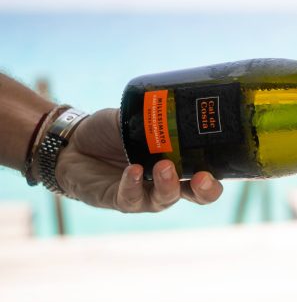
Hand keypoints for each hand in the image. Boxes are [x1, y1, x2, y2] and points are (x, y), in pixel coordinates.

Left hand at [55, 108, 223, 211]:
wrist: (71, 142)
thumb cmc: (108, 132)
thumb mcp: (135, 118)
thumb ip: (153, 117)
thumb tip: (175, 101)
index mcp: (178, 165)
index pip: (207, 176)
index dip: (218, 177)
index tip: (221, 167)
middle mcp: (166, 184)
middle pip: (195, 196)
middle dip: (205, 191)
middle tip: (203, 178)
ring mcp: (143, 194)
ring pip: (164, 200)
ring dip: (167, 186)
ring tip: (163, 167)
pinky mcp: (118, 200)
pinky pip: (130, 198)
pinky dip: (132, 185)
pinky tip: (132, 170)